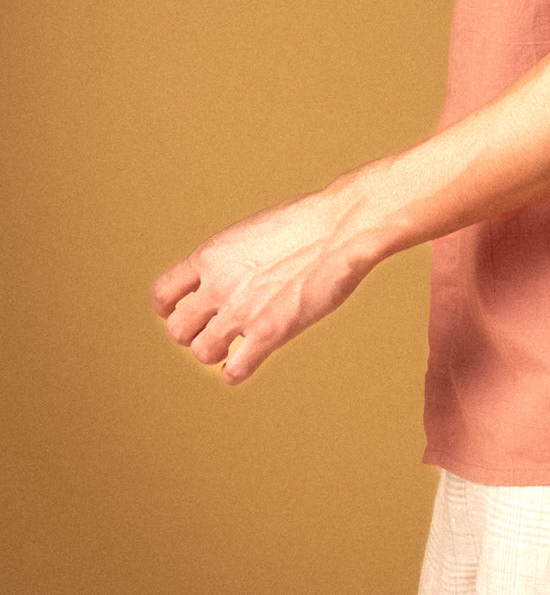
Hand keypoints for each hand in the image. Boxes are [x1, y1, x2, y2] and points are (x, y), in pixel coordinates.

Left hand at [151, 184, 373, 384]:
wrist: (342, 228)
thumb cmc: (310, 222)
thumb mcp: (255, 229)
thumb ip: (234, 258)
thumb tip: (235, 273)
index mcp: (211, 255)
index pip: (163, 293)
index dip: (169, 308)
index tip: (183, 311)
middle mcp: (218, 285)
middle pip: (177, 330)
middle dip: (193, 334)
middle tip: (213, 330)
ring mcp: (242, 311)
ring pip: (202, 352)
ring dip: (215, 353)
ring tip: (231, 348)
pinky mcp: (269, 333)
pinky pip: (235, 371)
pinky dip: (236, 373)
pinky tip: (248, 362)